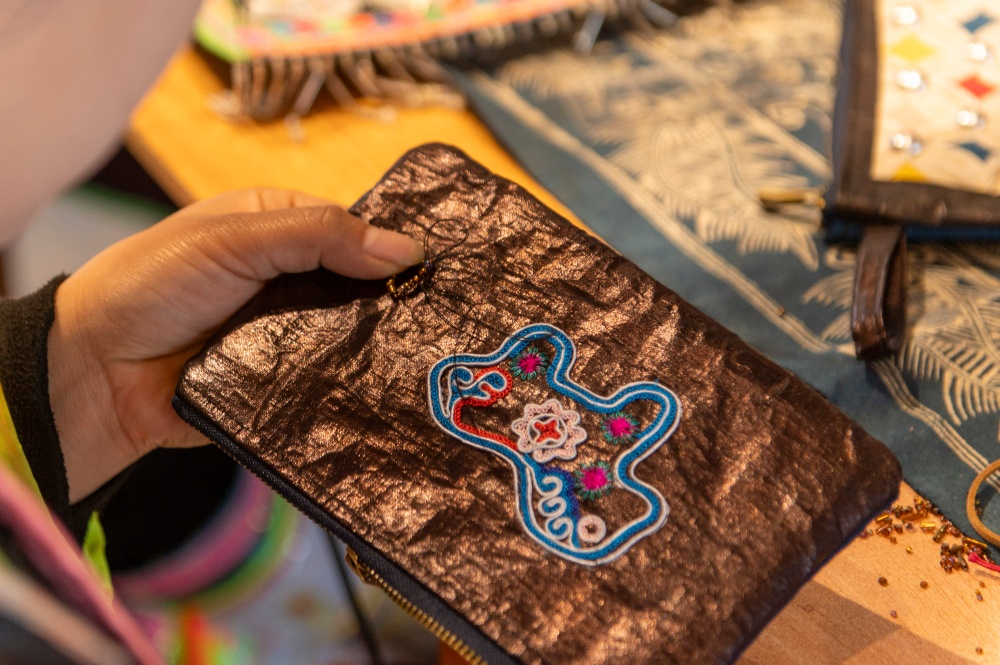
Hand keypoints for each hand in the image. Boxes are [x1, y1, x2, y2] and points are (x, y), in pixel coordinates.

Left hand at [48, 188, 422, 501]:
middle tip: (446, 319)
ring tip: (433, 359)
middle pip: (361, 289)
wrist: (94, 374)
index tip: (441, 266)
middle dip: (394, 302)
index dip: (392, 245)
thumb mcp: (235, 238)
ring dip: (378, 348)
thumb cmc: (152, 284)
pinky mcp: (286, 386)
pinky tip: (393, 392)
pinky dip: (353, 388)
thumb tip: (407, 248)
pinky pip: (331, 386)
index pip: (354, 231)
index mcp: (278, 230)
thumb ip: (317, 236)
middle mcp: (291, 282)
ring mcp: (290, 337)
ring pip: (352, 341)